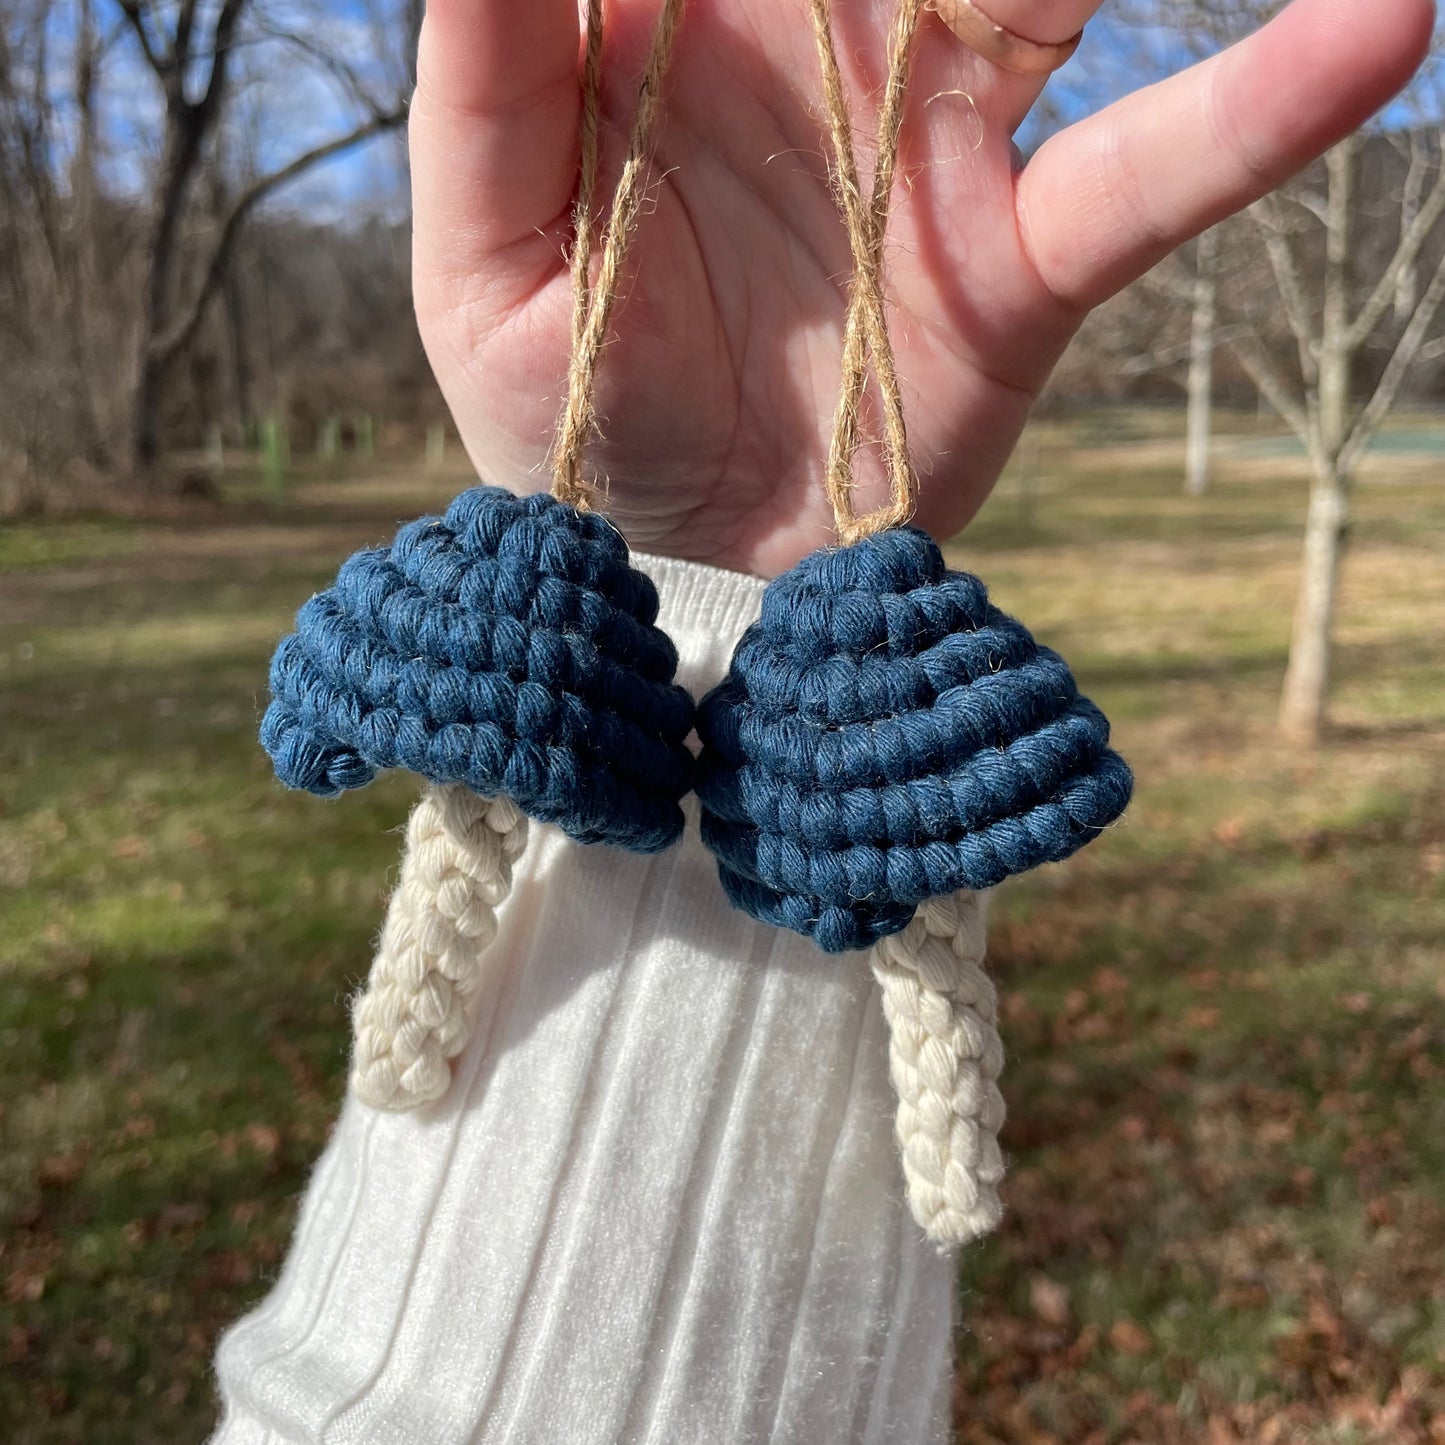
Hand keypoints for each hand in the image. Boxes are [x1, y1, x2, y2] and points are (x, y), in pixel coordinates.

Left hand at [411, 0, 1432, 577]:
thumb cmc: (561, 414)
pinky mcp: (1024, 258)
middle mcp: (829, 44)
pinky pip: (1158, 167)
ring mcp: (943, 142)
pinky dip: (1262, 101)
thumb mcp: (484, 266)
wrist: (678, 569)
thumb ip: (486, 85)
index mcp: (683, 16)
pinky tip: (1384, 20)